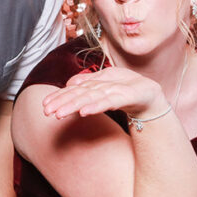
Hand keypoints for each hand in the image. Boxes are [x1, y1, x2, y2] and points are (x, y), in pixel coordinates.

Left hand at [42, 67, 167, 120]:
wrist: (151, 98)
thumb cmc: (126, 91)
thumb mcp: (104, 88)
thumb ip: (88, 84)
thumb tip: (69, 83)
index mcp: (97, 83)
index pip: (75, 90)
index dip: (60, 97)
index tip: (45, 106)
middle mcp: (104, 85)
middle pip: (79, 93)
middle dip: (62, 102)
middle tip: (47, 111)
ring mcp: (115, 90)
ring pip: (91, 97)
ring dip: (74, 105)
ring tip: (60, 113)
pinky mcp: (127, 96)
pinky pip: (109, 102)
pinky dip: (96, 106)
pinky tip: (85, 112)